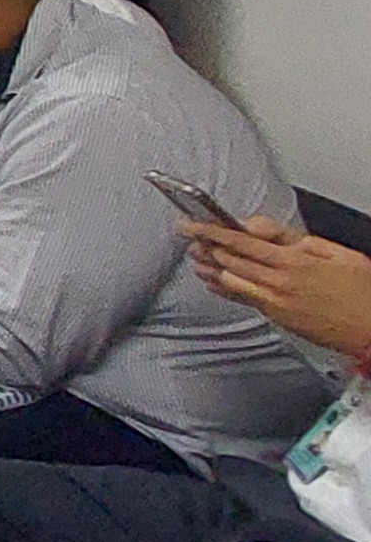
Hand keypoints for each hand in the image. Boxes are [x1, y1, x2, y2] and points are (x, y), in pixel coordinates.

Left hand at [188, 218, 370, 359]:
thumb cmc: (362, 291)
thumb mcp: (336, 251)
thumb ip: (295, 237)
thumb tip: (262, 228)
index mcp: (294, 261)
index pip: (239, 241)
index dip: (210, 231)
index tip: (190, 224)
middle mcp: (279, 282)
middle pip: (228, 260)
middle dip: (205, 246)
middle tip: (189, 235)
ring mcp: (275, 302)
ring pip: (229, 281)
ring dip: (210, 267)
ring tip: (197, 255)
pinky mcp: (277, 317)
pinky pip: (242, 298)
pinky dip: (223, 288)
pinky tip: (213, 281)